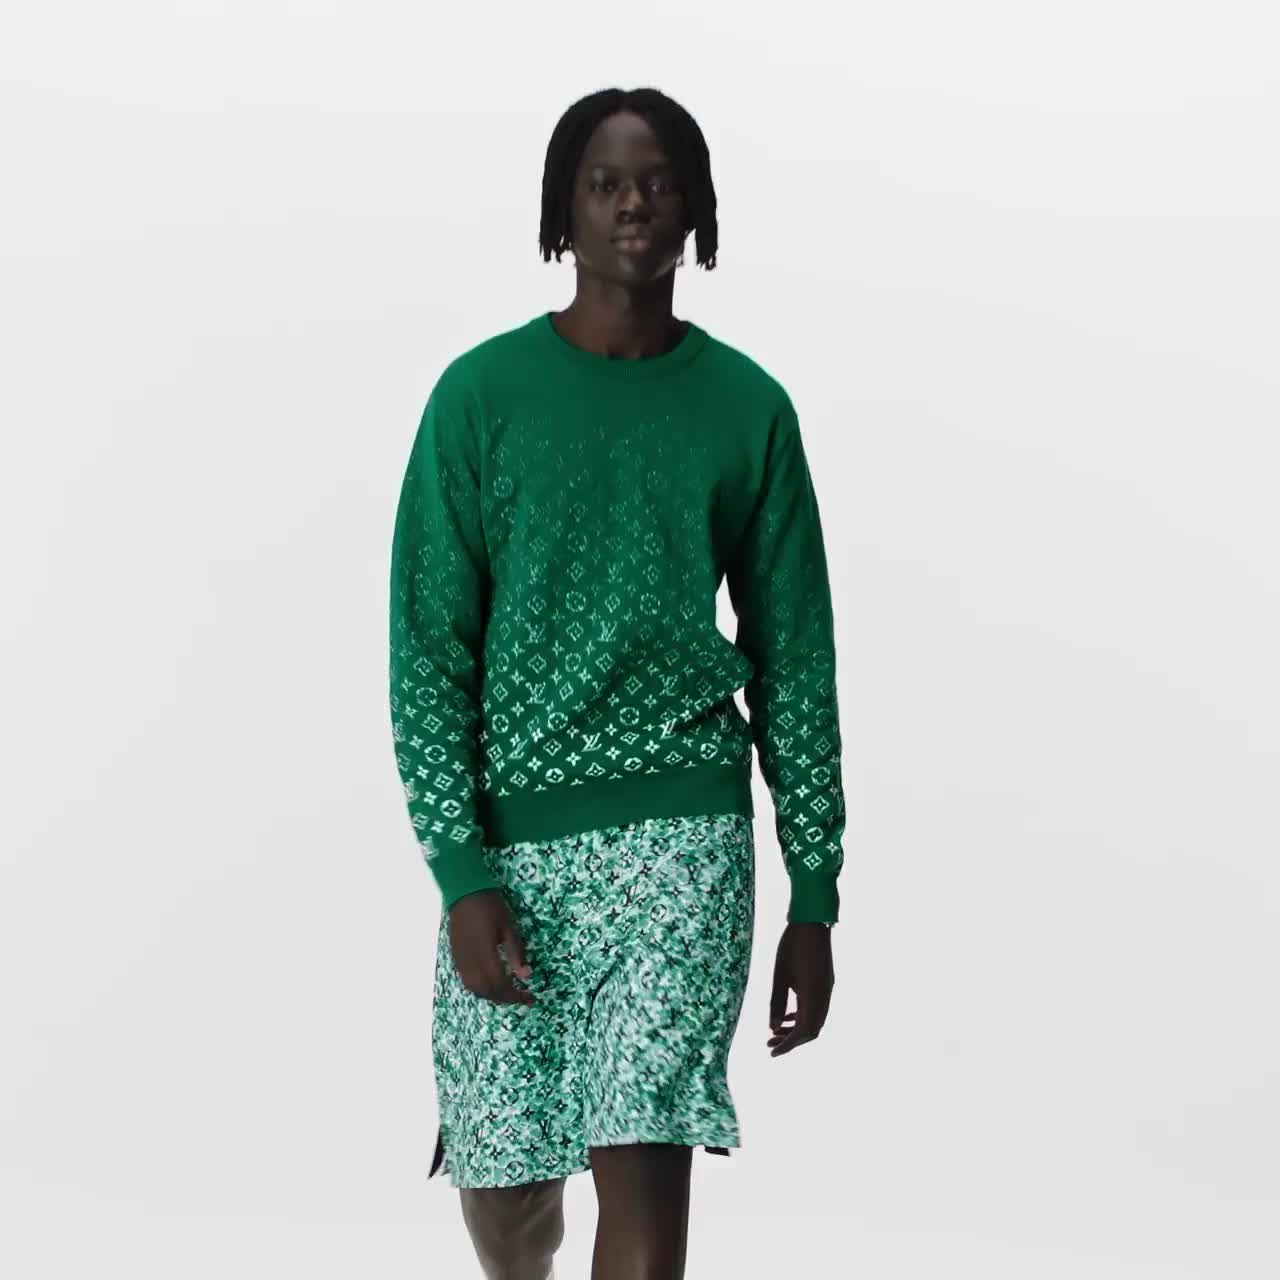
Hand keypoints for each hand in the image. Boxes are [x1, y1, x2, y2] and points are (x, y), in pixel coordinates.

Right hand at [448, 889, 535, 1005]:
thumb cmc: (490, 907)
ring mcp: (461, 962)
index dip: (516, 996)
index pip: (501, 985)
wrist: (464, 893)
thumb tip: (527, 976)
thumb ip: (516, 953)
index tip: (530, 998)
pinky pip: (468, 982)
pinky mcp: (456, 958)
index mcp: (486, 955)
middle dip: (506, 998)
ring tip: (509, 993)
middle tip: (522, 998)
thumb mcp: (509, 927)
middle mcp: (471, 963)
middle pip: (488, 991)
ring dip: (493, 996)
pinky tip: (492, 984)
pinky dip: (481, 989)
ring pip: (476, 990)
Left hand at [767, 922, 833, 1055]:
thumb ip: (777, 1003)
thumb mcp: (779, 976)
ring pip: (815, 1020)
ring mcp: (827, 991)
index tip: (771, 1052)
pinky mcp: (826, 983)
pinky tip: (788, 1015)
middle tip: (769, 1042)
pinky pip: (816, 1009)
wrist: (812, 922)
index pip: (803, 1033)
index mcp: (814, 998)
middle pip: (811, 1031)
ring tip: (775, 1031)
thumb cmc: (791, 946)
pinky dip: (802, 1016)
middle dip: (791, 1040)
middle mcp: (824, 998)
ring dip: (796, 1029)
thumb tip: (773, 1027)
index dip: (787, 1045)